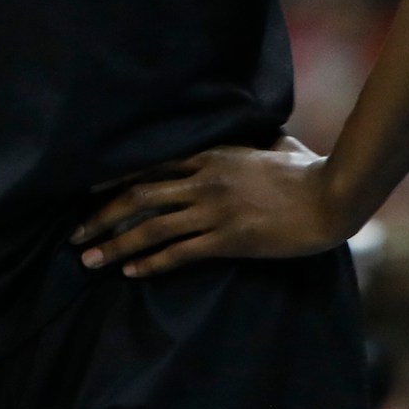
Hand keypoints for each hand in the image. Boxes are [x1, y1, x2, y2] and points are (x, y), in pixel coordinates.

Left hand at [68, 135, 343, 277]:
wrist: (332, 197)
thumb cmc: (309, 171)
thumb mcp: (275, 146)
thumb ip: (256, 142)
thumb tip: (262, 136)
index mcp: (211, 155)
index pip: (150, 166)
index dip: (113, 181)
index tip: (86, 194)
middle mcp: (204, 181)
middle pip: (138, 197)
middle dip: (101, 217)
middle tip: (75, 235)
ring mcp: (214, 211)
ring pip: (151, 229)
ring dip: (116, 245)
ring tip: (89, 260)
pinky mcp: (229, 239)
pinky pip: (179, 253)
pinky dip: (151, 263)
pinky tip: (131, 272)